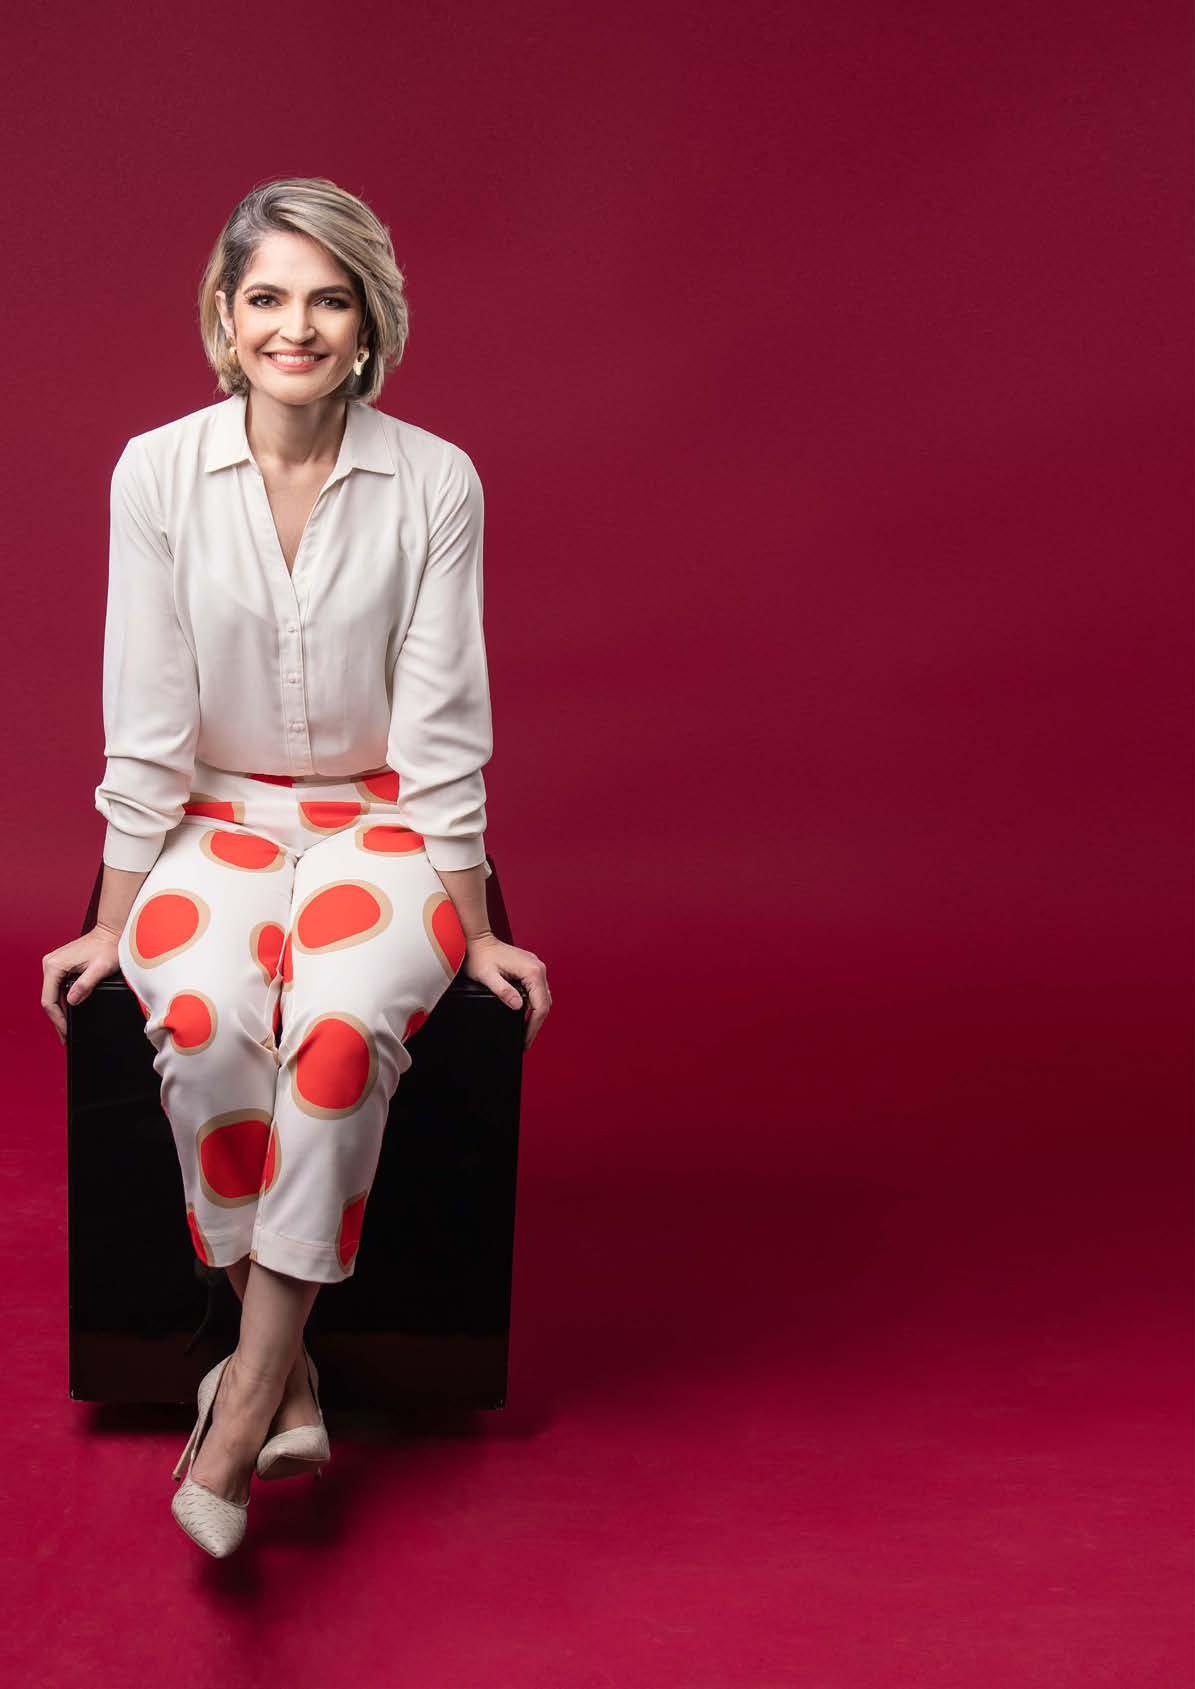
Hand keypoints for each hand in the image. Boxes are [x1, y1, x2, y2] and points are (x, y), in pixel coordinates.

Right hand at [42, 924, 122, 1044]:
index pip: (49, 1000)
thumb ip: (85, 985)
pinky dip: (64, 1003)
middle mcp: (50, 965)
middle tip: (66, 1036)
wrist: (112, 933)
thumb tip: (72, 1001)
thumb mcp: (100, 969)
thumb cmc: (108, 947)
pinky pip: (59, 989)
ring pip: (53, 996)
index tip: (66, 1032)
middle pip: (49, 1000)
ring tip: (67, 1029)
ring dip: (61, 1012)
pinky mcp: (61, 967)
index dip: (57, 1019)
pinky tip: (70, 1013)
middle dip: (58, 1019)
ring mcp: (55, 966)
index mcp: (54, 966)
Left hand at [462, 933, 551, 1049]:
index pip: (540, 1006)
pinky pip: (538, 991)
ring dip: (537, 1015)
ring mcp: (536, 967)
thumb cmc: (480, 956)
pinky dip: (534, 1004)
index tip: (525, 1040)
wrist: (478, 940)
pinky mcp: (531, 968)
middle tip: (526, 1041)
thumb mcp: (487, 977)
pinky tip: (525, 1014)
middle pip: (545, 1003)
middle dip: (536, 1024)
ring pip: (543, 998)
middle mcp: (538, 968)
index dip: (534, 1027)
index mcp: (532, 971)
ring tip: (526, 1032)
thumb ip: (503, 991)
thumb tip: (518, 1006)